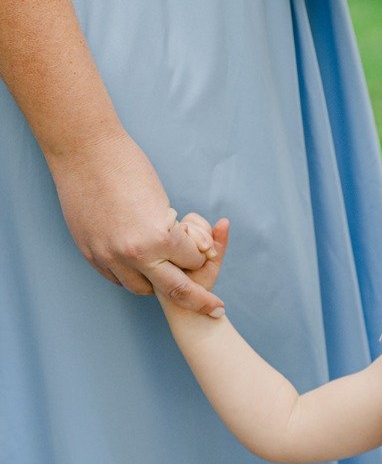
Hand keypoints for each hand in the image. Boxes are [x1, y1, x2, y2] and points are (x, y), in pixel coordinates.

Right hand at [48, 130, 224, 315]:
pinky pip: (115, 278)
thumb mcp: (162, 200)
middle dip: (200, 302)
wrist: (84, 153)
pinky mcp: (90, 254)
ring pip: (141, 289)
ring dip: (156, 285)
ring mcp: (109, 257)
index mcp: (159, 236)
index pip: (193, 261)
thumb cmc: (128, 166)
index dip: (200, 256)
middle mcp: (135, 254)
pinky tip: (138, 268)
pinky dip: (130, 276)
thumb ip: (169, 229)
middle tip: (216, 310)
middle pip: (175, 290)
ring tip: (166, 278)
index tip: (204, 256)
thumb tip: (178, 248)